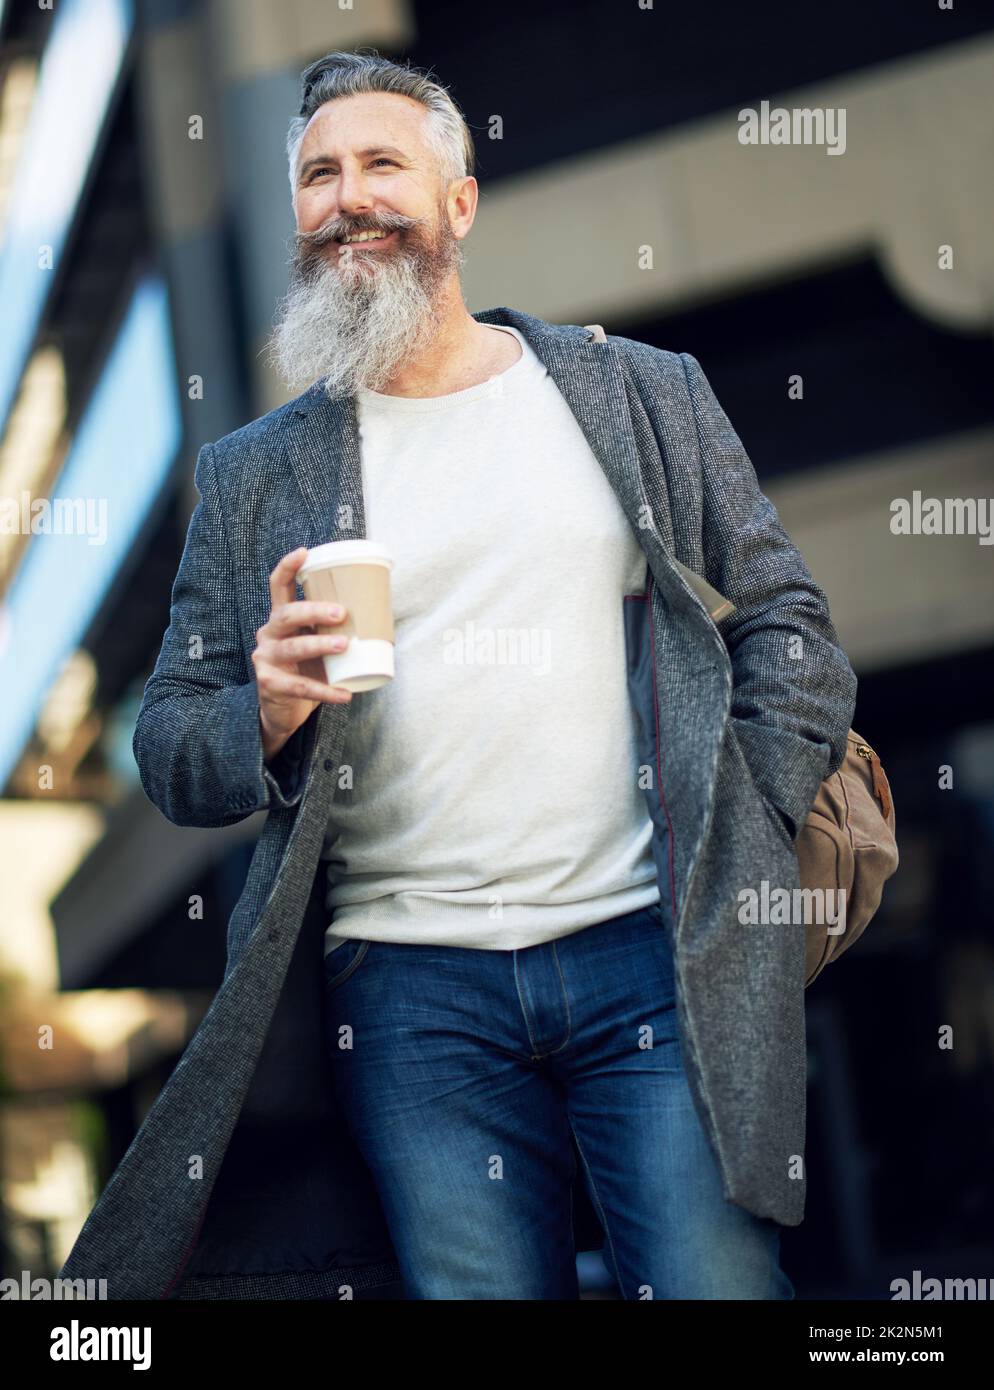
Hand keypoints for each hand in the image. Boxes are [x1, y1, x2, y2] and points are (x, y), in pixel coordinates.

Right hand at [252, 547, 352, 760]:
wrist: (284, 710)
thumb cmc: (308, 670)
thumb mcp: (317, 645)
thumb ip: (335, 630)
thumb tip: (382, 614)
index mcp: (281, 619)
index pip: (278, 587)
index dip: (288, 567)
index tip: (304, 552)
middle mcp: (269, 634)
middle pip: (287, 615)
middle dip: (314, 610)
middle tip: (341, 613)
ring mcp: (266, 659)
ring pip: (293, 648)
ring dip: (320, 645)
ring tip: (345, 645)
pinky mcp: (270, 684)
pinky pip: (300, 686)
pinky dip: (325, 691)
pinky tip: (344, 693)